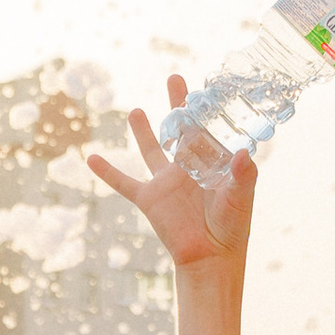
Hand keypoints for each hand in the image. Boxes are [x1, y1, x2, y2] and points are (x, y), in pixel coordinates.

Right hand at [87, 79, 256, 274]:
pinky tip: (90, 157)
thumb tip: (244, 153)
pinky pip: (123, 182)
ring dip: (143, 131)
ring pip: (151, 149)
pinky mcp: (149, 199)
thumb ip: (243, 175)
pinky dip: (106, 171)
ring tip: (136, 111)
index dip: (206, 108)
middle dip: (178, 104)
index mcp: (212, 162)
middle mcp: (188, 167)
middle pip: (181, 129)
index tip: (207, 86)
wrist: (209, 257)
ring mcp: (166, 181)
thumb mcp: (241, 198)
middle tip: (174, 77)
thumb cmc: (231, 228)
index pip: (208, 128)